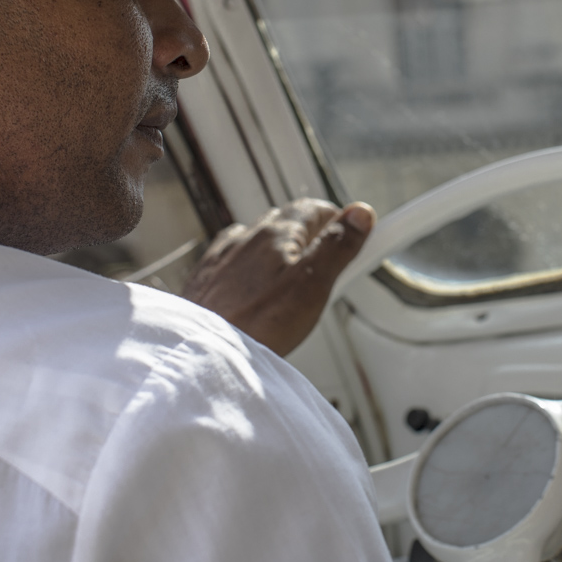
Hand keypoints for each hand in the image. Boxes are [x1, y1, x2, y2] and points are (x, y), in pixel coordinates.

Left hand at [183, 198, 374, 355]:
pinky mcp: (204, 280)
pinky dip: (249, 271)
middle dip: (308, 236)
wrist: (201, 353)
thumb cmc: (256, 324)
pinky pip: (232, 263)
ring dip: (276, 252)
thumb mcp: (312, 285)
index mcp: (275, 233)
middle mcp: (245, 238)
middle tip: (328, 261)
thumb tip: (359, 214)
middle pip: (285, 222)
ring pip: (256, 242)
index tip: (353, 230)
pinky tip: (252, 293)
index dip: (337, 218)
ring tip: (291, 280)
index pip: (313, 209)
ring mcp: (221, 258)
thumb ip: (336, 247)